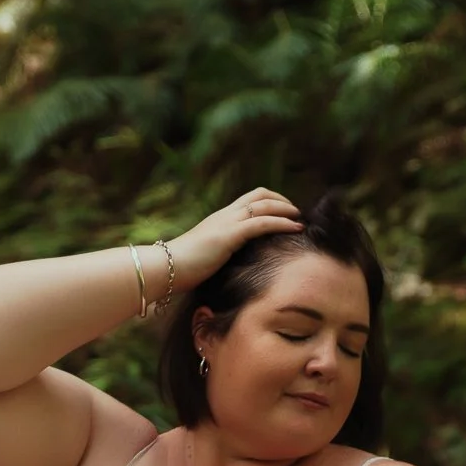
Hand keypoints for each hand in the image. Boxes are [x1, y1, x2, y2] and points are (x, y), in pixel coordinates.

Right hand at [167, 187, 304, 291]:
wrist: (164, 269)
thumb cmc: (179, 271)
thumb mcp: (204, 259)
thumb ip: (218, 256)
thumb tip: (229, 269)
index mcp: (218, 220)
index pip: (248, 200)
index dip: (269, 202)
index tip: (284, 213)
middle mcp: (224, 215)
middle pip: (259, 195)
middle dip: (282, 201)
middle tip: (296, 213)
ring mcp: (227, 223)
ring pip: (264, 205)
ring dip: (287, 209)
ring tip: (301, 219)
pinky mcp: (229, 235)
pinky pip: (262, 223)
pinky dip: (282, 223)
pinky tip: (296, 228)